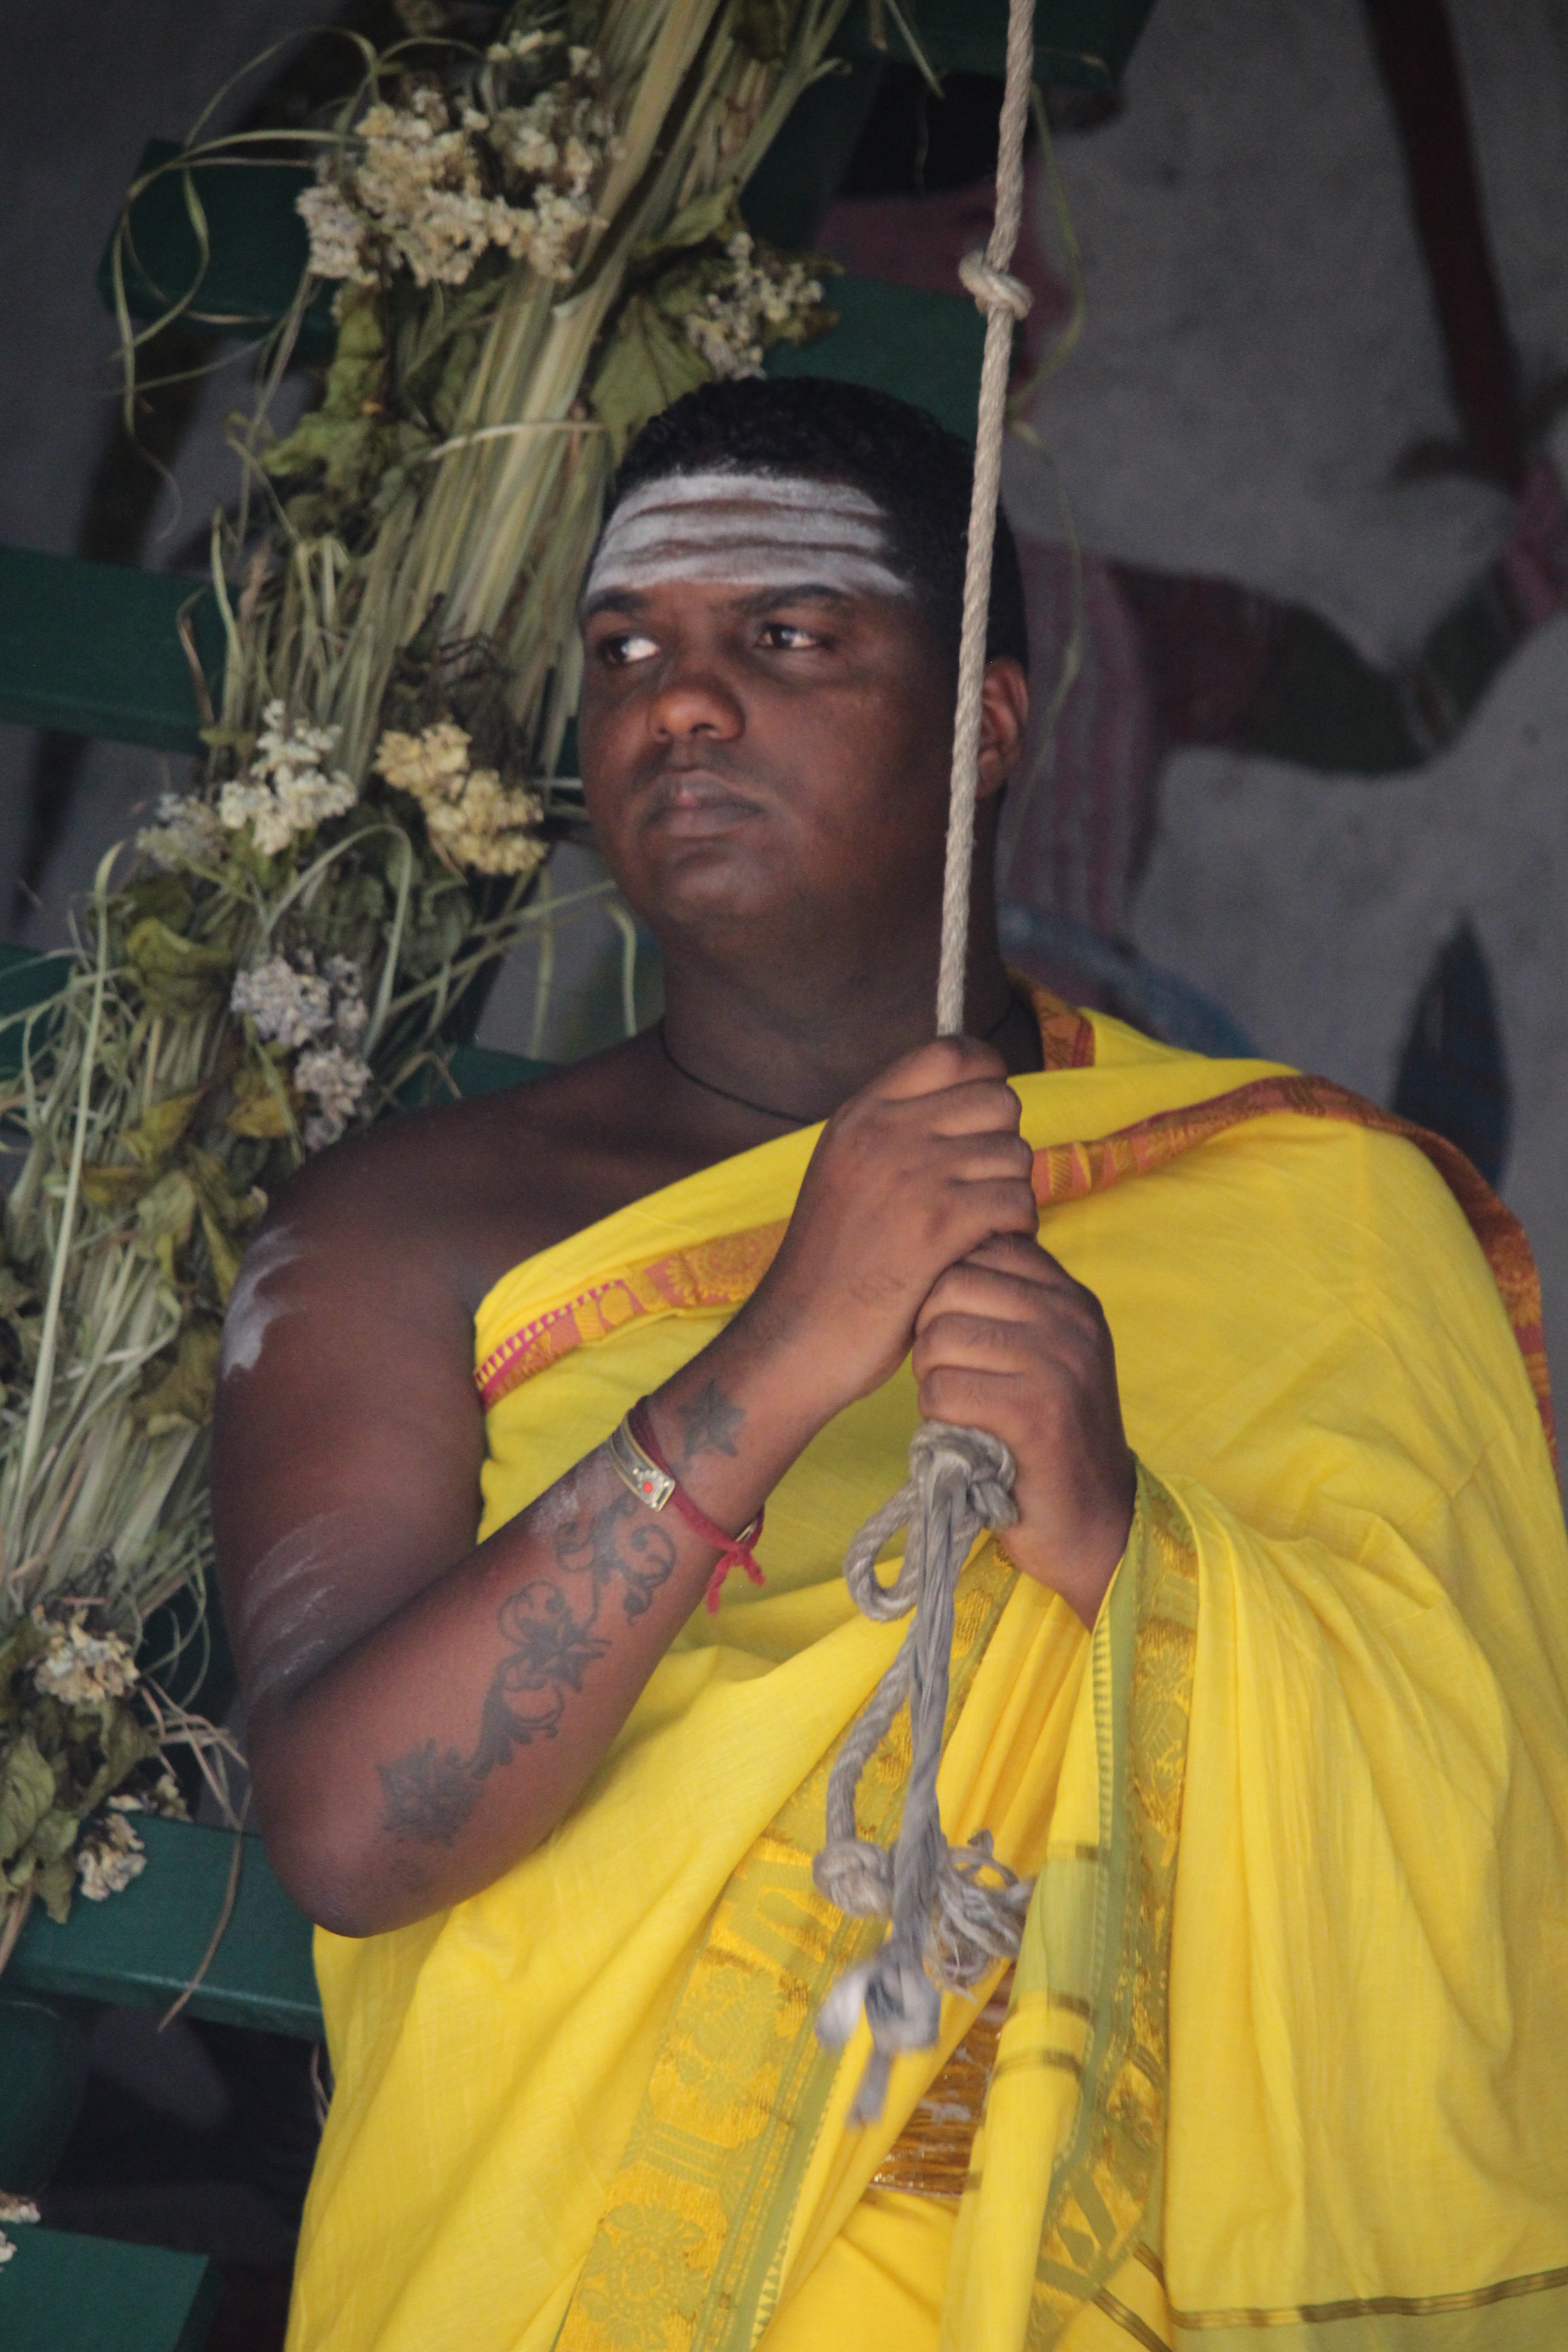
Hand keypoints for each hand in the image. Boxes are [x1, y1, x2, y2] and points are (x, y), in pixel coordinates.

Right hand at [739, 1037, 1038, 1418]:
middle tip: (984, 1187)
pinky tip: (985, 1250)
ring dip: (1012, 1193)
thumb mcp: (847, 1171)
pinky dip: (1015, 1229)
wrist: (798, 1335)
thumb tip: (971, 1097)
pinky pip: (1016, 1202)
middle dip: (1005, 1143)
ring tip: (982, 1226)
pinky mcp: (937, 1227)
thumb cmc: (833, 1263)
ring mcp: (912, 1176)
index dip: (988, 1077)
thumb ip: (897, 1131)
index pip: (952, 1052)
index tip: (986, 1118)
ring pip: (1015, 1154)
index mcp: (862, 1113)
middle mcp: (886, 1132)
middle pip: (1000, 1100)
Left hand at [911, 1233, 1135, 1625]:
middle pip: (950, 1286)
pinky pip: (944, 1391)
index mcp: (1072, 1295)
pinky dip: (935, 1416)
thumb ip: (1008, 1302)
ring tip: (956, 1405)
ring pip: (939, 1337)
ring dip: (930, 1378)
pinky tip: (959, 1433)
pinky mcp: (1036, 1414)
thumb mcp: (1044, 1352)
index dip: (946, 1289)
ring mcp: (1059, 1364)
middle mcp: (1072, 1319)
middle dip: (928, 1331)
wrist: (1094, 1522)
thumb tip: (941, 1250)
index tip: (958, 1333)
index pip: (981, 1246)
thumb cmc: (1049, 1435)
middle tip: (947, 1374)